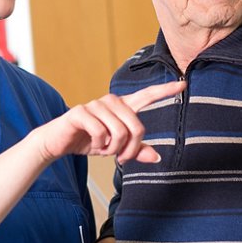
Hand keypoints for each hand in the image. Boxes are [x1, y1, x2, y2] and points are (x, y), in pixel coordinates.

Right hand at [37, 81, 182, 164]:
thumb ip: (135, 150)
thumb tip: (156, 157)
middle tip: (121, 158)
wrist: (58, 143)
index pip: (147, 96)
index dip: (165, 91)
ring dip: (113, 149)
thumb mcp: (115, 148)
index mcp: (122, 107)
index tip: (184, 84)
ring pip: (119, 132)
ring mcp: (96, 105)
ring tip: (103, 149)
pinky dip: (99, 145)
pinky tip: (92, 145)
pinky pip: (101, 132)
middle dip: (130, 149)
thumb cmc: (88, 141)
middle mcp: (111, 101)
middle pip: (137, 126)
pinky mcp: (81, 112)